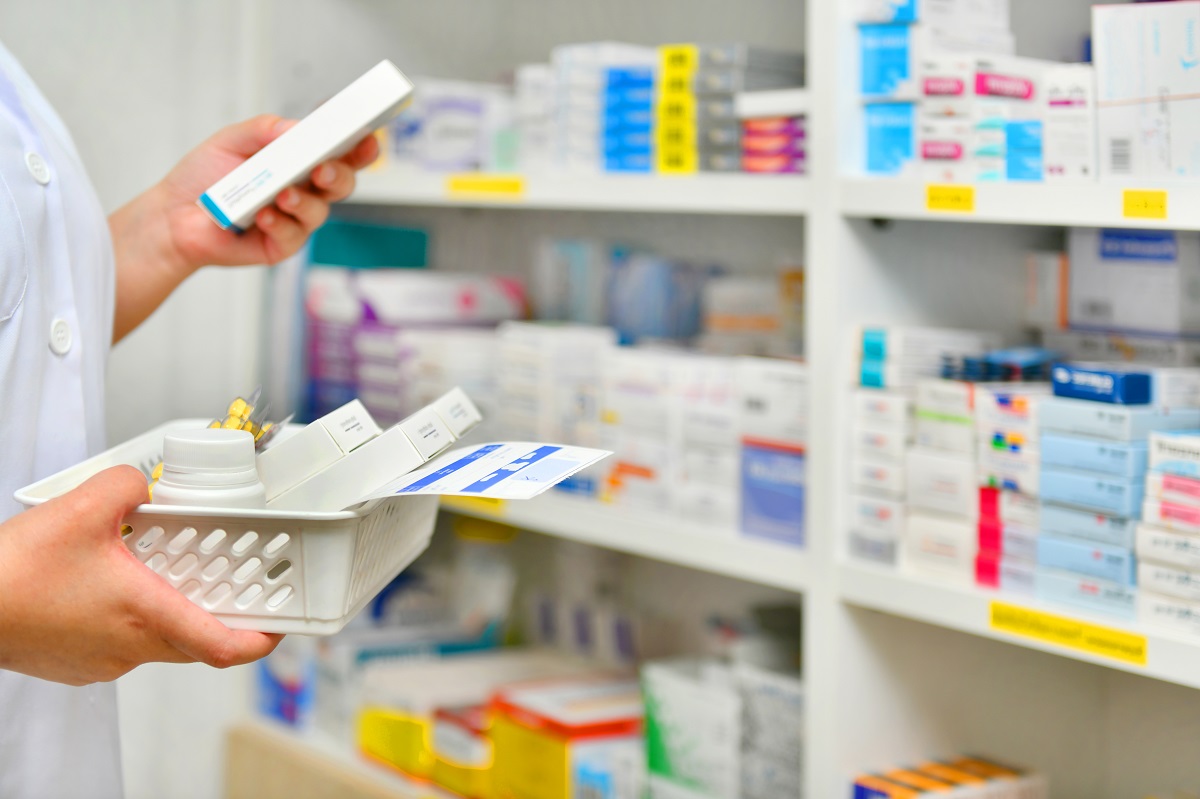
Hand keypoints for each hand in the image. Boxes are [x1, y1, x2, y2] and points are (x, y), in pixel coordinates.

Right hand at [0, 466, 280, 685]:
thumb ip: (128, 485)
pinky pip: (118, 641)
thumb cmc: (13, 573)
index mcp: (147, 614)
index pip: (224, 645)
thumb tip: (140, 486)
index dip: (261, 639)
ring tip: (153, 569)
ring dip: (163, 608)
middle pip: (195, 639)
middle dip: (215, 611)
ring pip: (155, 639)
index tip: (279, 625)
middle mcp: (131, 647)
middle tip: (223, 582)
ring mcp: (102, 662)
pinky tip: (106, 584)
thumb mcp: (84, 506)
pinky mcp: (76, 665)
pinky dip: (125, 616)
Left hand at [158, 113, 380, 268]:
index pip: (340, 154)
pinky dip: (279, 223)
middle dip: (338, 175)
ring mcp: (296, 220)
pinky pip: (292, 236)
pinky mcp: (281, 246)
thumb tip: (298, 129)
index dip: (360, 147)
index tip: (367, 137)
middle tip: (323, 169)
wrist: (173, 215)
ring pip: (319, 211)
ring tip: (283, 194)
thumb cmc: (205, 177)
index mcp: (300, 162)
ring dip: (304, 201)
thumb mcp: (232, 140)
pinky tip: (263, 216)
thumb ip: (265, 129)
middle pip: (342, 184)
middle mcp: (305, 191)